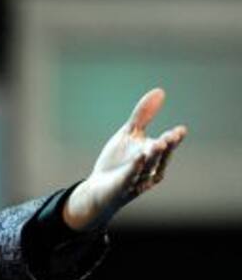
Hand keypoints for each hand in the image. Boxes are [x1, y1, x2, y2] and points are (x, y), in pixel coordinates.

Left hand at [63, 88, 187, 231]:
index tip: (181, 130)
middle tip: (172, 136)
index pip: (166, 146)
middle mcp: (148, 168)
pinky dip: (134, 168)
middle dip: (166, 147)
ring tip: (158, 143)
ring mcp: (136, 179)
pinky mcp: (121, 187)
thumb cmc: (117, 161)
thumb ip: (143, 116)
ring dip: (153, 156)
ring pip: (147, 167)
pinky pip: (130, 177)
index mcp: (151, 154)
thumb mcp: (128, 134)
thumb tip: (160, 91)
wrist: (98, 187)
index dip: (173, 139)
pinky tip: (138, 158)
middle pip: (159, 156)